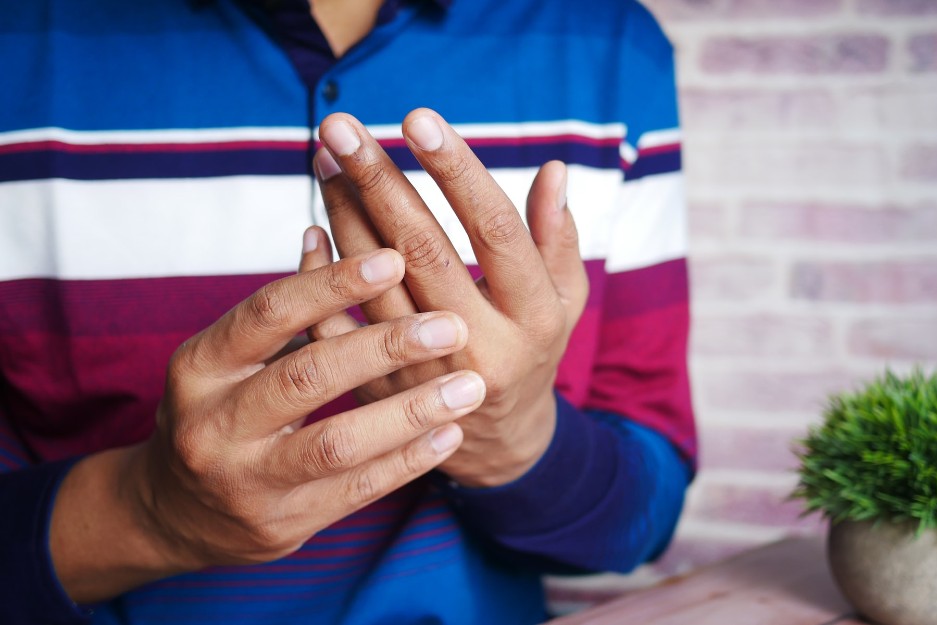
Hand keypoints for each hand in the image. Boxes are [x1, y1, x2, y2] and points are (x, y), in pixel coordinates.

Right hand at [113, 250, 483, 577]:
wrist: (176, 512)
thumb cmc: (220, 411)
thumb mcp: (228, 358)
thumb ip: (281, 310)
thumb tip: (324, 231)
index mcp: (201, 365)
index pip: (270, 312)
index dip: (334, 283)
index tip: (396, 258)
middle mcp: (214, 423)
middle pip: (308, 375)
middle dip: (387, 347)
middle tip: (452, 326)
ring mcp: (247, 480)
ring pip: (338, 443)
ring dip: (411, 411)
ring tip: (469, 387)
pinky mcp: (283, 524)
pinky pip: (358, 490)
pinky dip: (409, 459)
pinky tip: (450, 432)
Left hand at [303, 109, 588, 486]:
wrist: (497, 441)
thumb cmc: (533, 350)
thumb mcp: (564, 300)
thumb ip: (557, 238)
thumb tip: (554, 170)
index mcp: (531, 315)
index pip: (495, 231)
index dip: (456, 173)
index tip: (419, 119)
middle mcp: (478, 343)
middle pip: (422, 249)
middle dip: (378, 180)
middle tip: (341, 127)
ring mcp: (424, 372)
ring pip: (373, 282)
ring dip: (344, 214)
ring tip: (326, 159)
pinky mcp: (381, 391)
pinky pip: (337, 329)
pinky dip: (318, 277)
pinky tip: (312, 229)